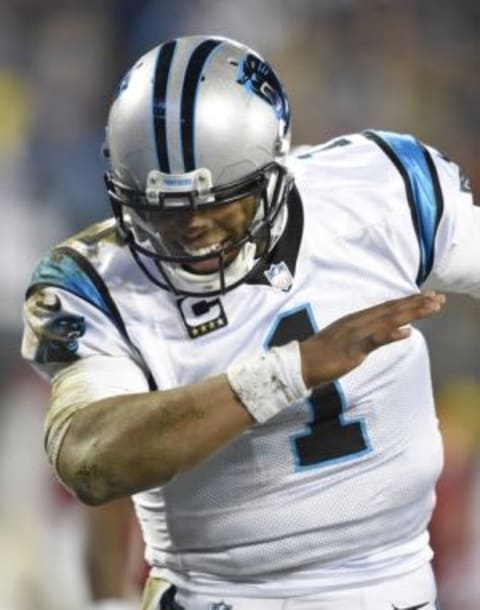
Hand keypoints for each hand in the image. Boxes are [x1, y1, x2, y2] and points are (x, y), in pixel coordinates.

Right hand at [299, 291, 445, 386]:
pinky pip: (373, 340)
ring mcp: (354, 334)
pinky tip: (406, 331)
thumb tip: (404, 331)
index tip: (430, 297)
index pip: (388, 308)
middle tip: (439, 298)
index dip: (410, 302)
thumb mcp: (353, 343)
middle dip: (417, 304)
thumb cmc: (323, 356)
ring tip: (431, 308)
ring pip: (387, 320)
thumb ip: (377, 336)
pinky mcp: (351, 349)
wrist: (300, 364)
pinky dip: (390, 335)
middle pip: (392, 310)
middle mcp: (357, 322)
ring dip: (410, 313)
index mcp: (357, 320)